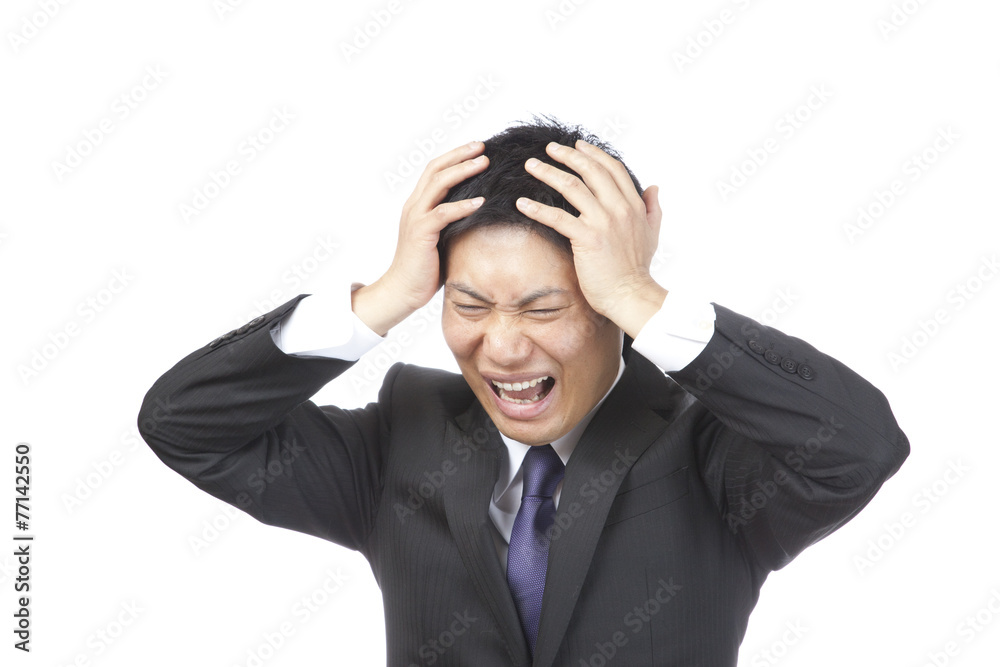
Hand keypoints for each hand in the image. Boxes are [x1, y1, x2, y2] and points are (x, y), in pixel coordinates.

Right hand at [353, 142, 488, 335]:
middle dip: (460, 155)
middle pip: (436, 169)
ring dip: (462, 171)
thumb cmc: (425, 268)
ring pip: (438, 184)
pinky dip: (462, 205)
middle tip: (483, 146)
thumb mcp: (441, 238)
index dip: (454, 157)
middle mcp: (414, 206)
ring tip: (484, 162)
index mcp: (417, 205)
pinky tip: (481, 201)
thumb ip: (453, 222)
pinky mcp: (421, 233)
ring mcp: (416, 218)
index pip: (434, 171)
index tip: (476, 149)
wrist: (403, 290)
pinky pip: (443, 213)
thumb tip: (480, 212)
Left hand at [514, 139, 665, 337]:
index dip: (594, 154)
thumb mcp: (652, 233)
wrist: (631, 295)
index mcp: (634, 205)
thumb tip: (653, 187)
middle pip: (591, 171)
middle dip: (568, 155)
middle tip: (549, 148)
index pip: (613, 169)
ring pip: (572, 187)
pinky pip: (557, 217)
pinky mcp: (587, 239)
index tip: (577, 145)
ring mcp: (603, 222)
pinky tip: (522, 203)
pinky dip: (537, 208)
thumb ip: (653, 208)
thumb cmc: (637, 269)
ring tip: (531, 165)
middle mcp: (620, 209)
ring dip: (549, 173)